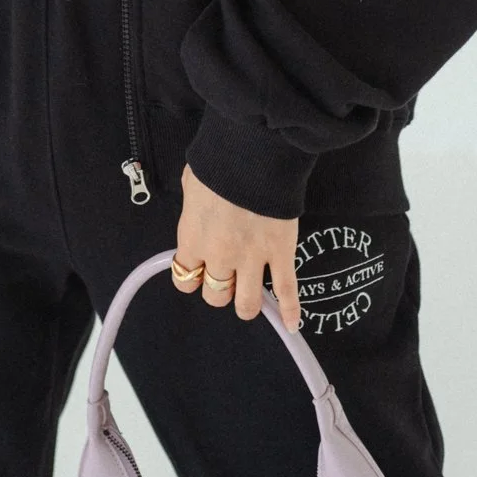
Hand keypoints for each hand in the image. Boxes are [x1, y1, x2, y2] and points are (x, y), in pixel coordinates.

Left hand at [172, 162, 301, 331]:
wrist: (253, 151)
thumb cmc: (220, 160)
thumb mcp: (192, 182)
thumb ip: (194, 207)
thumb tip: (199, 211)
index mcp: (193, 238)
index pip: (184, 278)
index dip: (192, 275)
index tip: (198, 269)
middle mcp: (219, 256)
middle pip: (214, 296)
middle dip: (219, 288)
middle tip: (227, 275)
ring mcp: (251, 258)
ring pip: (246, 304)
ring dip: (246, 304)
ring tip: (249, 298)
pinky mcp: (281, 254)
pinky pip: (286, 291)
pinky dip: (290, 310)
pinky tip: (292, 325)